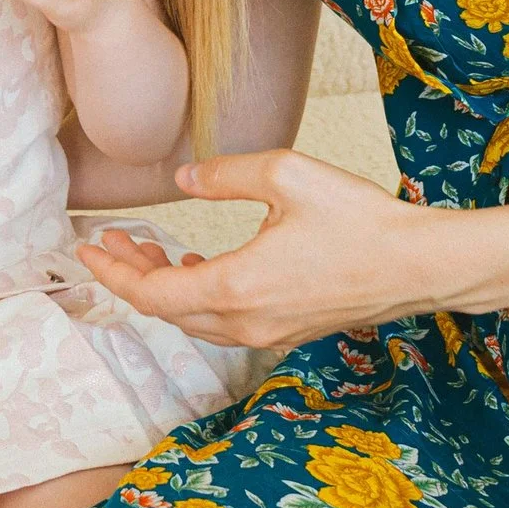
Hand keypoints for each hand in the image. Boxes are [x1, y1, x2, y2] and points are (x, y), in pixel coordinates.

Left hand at [76, 150, 455, 349]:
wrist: (421, 265)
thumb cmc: (359, 219)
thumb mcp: (285, 175)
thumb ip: (223, 174)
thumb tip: (183, 177)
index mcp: (237, 288)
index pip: (151, 295)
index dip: (112, 272)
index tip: (87, 247)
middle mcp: (246, 322)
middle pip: (167, 311)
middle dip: (132, 276)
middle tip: (112, 240)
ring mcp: (269, 333)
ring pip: (194, 319)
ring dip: (164, 287)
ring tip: (148, 250)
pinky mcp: (288, 330)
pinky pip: (224, 322)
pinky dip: (196, 296)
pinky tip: (196, 268)